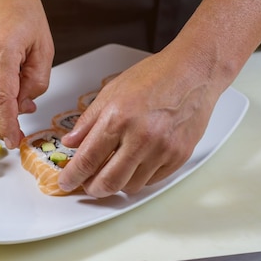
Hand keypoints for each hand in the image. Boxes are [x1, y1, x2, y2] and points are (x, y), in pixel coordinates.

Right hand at [0, 0, 54, 148]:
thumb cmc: (21, 10)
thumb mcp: (44, 47)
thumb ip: (37, 82)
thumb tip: (23, 106)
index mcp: (0, 51)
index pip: (1, 100)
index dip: (7, 125)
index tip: (13, 141)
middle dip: (1, 123)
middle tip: (15, 133)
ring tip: (17, 86)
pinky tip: (3, 75)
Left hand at [58, 48, 222, 197]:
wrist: (194, 71)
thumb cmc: (155, 76)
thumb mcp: (111, 92)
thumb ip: (88, 121)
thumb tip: (70, 143)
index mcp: (118, 119)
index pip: (86, 160)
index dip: (72, 177)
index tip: (66, 182)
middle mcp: (140, 137)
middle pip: (108, 182)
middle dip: (92, 189)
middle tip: (87, 184)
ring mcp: (162, 149)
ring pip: (130, 186)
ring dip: (117, 184)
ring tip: (113, 170)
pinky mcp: (179, 156)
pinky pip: (152, 181)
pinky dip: (139, 178)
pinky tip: (135, 165)